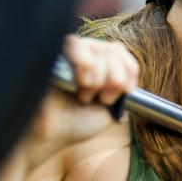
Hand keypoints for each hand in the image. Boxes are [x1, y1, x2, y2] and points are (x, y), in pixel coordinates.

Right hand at [17, 34, 139, 170]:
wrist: (51, 135)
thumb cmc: (77, 122)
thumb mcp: (113, 108)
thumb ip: (125, 88)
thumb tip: (129, 72)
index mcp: (102, 65)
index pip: (124, 53)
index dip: (130, 72)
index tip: (122, 94)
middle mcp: (86, 54)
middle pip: (115, 51)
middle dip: (115, 80)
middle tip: (100, 99)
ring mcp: (70, 52)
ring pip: (100, 49)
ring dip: (99, 79)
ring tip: (85, 95)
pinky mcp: (54, 52)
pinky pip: (78, 45)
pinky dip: (86, 67)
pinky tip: (79, 85)